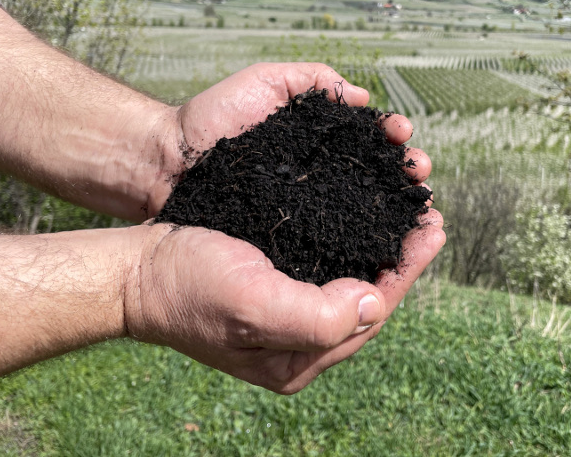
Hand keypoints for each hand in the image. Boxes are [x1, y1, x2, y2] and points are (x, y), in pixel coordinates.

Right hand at [126, 207, 444, 393]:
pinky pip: (327, 264)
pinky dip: (351, 238)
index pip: (370, 316)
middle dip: (401, 258)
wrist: (137, 268)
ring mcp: (286, 313)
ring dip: (381, 246)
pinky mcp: (275, 284)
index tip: (433, 230)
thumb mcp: (250, 305)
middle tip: (429, 217)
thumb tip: (374, 299)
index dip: (407, 272)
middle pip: (367, 299)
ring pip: (350, 279)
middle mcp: (297, 341)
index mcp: (297, 359)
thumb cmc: (186, 286)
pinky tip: (362, 214)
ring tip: (406, 211)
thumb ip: (316, 316)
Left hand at [145, 62, 431, 215]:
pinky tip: (385, 239)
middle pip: (373, 181)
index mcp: (318, 145)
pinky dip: (362, 242)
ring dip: (393, 210)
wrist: (167, 160)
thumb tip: (362, 98)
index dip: (391, 140)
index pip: (367, 144)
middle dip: (401, 173)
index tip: (404, 136)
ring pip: (361, 215)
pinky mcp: (289, 242)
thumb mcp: (266, 82)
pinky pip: (332, 245)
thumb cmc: (213, 118)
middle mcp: (317, 180)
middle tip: (418, 170)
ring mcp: (305, 213)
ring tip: (416, 203)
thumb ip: (312, 79)